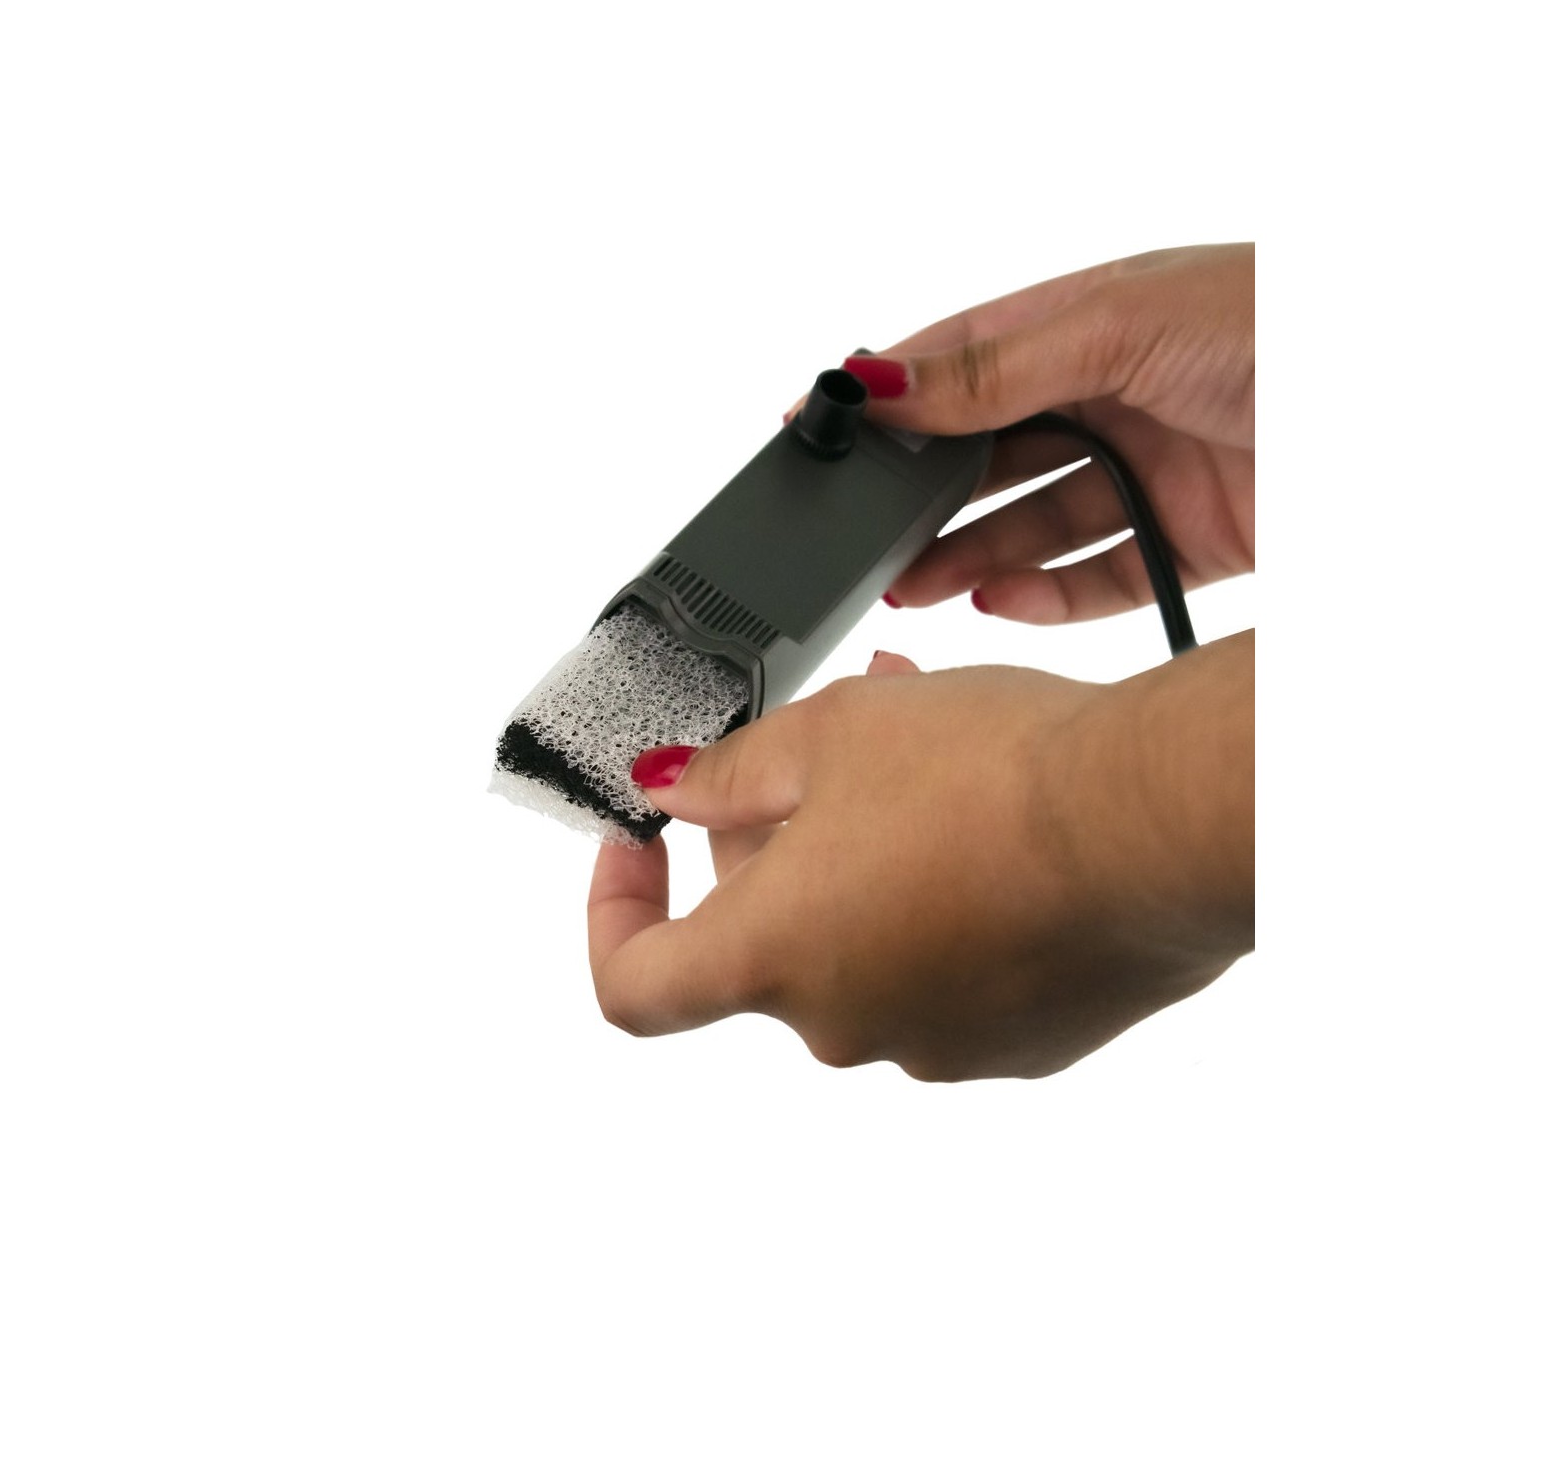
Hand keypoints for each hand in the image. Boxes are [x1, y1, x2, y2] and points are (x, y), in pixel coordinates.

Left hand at [587, 637, 1253, 1081]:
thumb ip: (731, 772)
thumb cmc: (1000, 776)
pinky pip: (946, 971)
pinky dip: (937, 904)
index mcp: (774, 957)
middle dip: (770, 845)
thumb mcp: (835, 732)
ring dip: (861, 858)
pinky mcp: (1021, 1040)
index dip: (613, 916)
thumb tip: (673, 790)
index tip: (636, 848)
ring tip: (914, 757)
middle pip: (763, 942)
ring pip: (860, 946)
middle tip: (813, 752)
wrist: (1161, 821)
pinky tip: (982, 820)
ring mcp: (938, 1043)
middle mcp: (846, 1024)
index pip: (634, 986)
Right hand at [848, 244, 1253, 623]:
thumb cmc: (1281, 318)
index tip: (815, 425)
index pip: (963, 358)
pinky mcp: (1193, 540)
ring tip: (909, 584)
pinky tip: (996, 598)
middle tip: (860, 528)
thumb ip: (995, 369)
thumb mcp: (1117, 326)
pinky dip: (1047, 597)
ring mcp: (1153, 470)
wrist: (1400, 399)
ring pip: (1036, 525)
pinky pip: (1104, 581)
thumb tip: (880, 383)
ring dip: (970, 554)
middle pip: (992, 453)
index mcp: (1090, 320)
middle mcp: (1115, 395)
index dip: (889, 392)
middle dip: (923, 492)